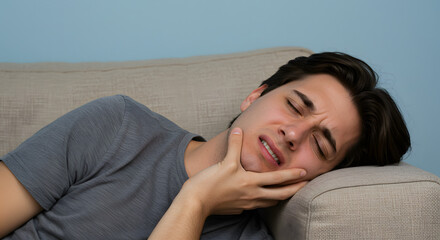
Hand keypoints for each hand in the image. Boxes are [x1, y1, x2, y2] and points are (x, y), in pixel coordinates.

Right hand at [180, 128, 307, 216]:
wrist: (195, 202)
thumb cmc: (210, 182)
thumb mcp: (224, 161)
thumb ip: (234, 145)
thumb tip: (238, 130)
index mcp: (251, 182)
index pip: (277, 178)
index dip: (292, 175)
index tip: (305, 172)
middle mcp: (252, 195)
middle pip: (280, 194)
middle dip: (294, 189)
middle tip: (305, 184)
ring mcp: (246, 204)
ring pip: (270, 203)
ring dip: (281, 197)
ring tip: (288, 191)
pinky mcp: (238, 209)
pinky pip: (256, 206)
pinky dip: (264, 202)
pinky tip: (262, 198)